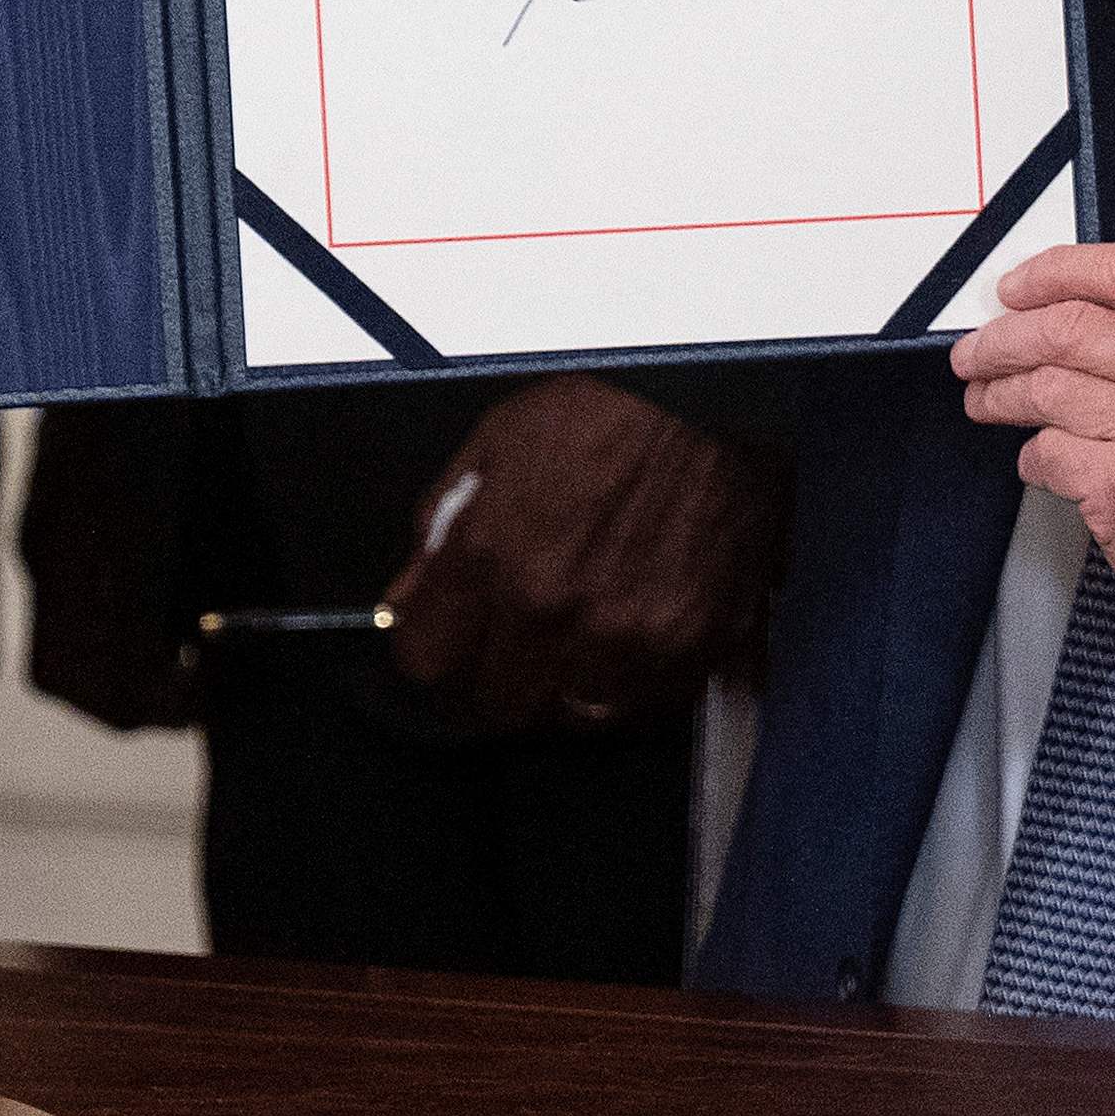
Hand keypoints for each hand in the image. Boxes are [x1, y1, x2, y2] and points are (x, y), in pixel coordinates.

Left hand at [373, 376, 783, 734]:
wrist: (709, 398)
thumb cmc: (601, 409)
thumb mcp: (490, 447)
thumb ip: (438, 534)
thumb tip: (405, 603)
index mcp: (492, 556)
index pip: (428, 664)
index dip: (434, 655)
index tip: (449, 646)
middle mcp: (553, 609)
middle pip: (497, 705)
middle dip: (496, 679)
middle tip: (516, 646)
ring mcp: (625, 638)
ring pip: (570, 718)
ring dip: (564, 690)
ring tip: (579, 640)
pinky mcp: (689, 649)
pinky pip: (642, 707)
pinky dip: (630, 686)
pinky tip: (630, 637)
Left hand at [954, 176, 1114, 684]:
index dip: (1057, 271)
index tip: (1018, 287)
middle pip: (1070, 326)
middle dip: (1005, 335)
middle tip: (978, 349)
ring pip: (1048, 388)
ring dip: (1002, 392)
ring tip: (987, 397)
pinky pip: (1048, 451)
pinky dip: (1033, 455)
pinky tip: (1039, 458)